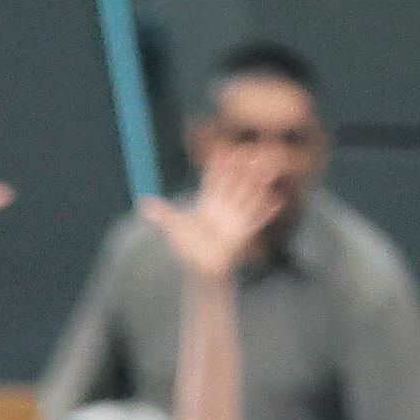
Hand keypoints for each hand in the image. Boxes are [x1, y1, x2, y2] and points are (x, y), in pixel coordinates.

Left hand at [140, 153, 276, 282]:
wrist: (202, 270)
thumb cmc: (190, 249)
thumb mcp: (176, 228)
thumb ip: (162, 214)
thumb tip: (142, 203)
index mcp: (208, 204)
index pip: (214, 181)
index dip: (218, 166)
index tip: (221, 150)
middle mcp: (223, 210)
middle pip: (233, 184)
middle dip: (241, 168)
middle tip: (248, 149)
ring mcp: (234, 221)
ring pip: (248, 197)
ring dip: (258, 184)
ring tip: (268, 168)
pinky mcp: (241, 236)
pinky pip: (256, 221)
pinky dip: (266, 212)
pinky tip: (276, 201)